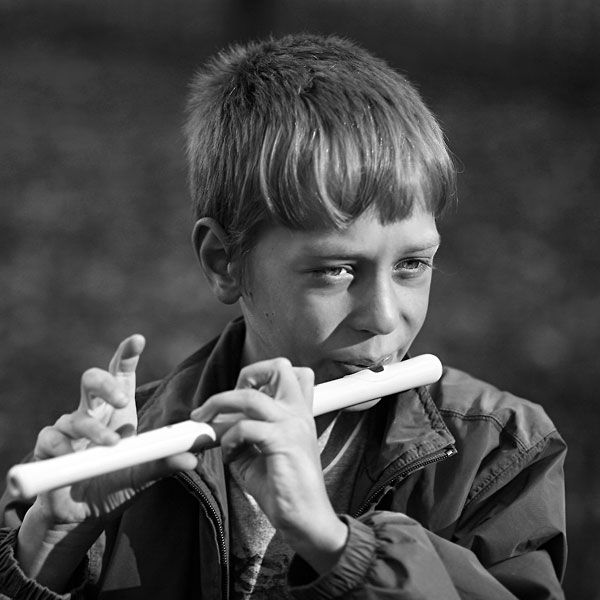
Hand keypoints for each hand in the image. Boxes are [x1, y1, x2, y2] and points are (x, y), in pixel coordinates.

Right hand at [16, 335, 196, 588]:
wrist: (80, 515)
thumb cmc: (114, 483)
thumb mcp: (141, 473)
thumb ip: (163, 463)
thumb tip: (192, 459)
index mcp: (117, 410)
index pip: (121, 375)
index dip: (127, 355)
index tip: (137, 340)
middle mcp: (92, 412)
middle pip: (92, 380)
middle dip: (106, 384)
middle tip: (122, 400)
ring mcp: (68, 428)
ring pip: (76, 416)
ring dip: (95, 431)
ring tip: (111, 445)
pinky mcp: (48, 448)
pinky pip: (51, 439)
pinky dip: (62, 448)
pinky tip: (71, 456)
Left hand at [191, 358, 347, 572]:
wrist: (305, 519)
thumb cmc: (284, 488)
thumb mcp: (260, 453)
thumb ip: (244, 432)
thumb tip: (218, 424)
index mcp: (298, 412)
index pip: (291, 372)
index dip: (260, 376)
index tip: (239, 398)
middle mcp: (298, 413)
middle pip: (278, 367)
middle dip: (247, 374)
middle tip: (228, 399)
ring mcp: (291, 424)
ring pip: (249, 395)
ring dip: (219, 403)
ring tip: (206, 421)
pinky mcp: (282, 442)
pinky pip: (244, 427)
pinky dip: (228, 439)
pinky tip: (229, 455)